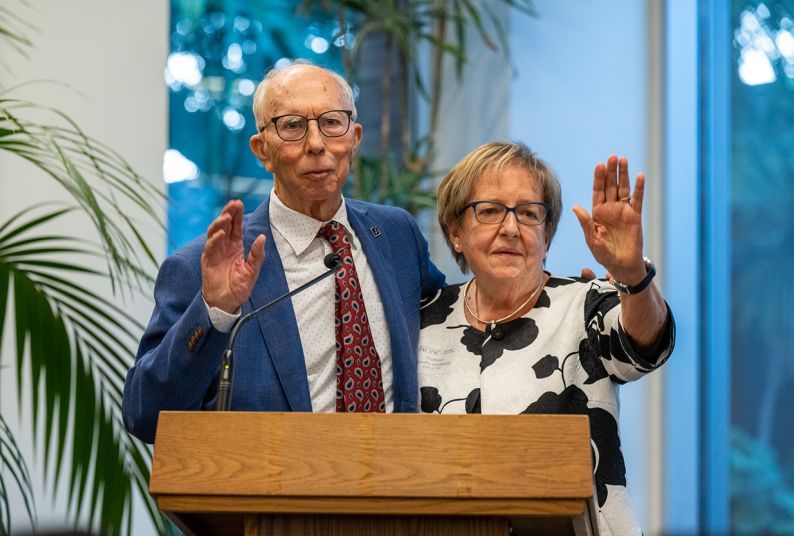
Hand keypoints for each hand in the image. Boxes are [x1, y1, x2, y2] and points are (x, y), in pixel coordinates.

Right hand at [201, 200, 265, 312]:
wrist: (227, 302)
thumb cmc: (239, 287)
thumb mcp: (252, 270)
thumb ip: (257, 255)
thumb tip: (262, 237)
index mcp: (235, 246)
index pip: (236, 227)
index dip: (237, 215)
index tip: (239, 203)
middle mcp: (224, 246)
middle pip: (225, 225)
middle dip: (228, 213)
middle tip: (233, 204)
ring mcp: (214, 252)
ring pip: (214, 232)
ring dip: (220, 223)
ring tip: (227, 216)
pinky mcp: (207, 261)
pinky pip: (209, 247)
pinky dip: (214, 240)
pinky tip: (221, 234)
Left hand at [572, 155, 645, 282]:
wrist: (621, 265)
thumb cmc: (604, 254)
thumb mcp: (591, 239)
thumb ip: (585, 223)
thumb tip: (576, 207)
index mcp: (597, 212)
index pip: (597, 191)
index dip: (598, 178)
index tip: (599, 165)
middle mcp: (610, 208)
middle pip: (610, 186)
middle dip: (610, 172)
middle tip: (612, 157)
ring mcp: (623, 211)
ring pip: (623, 189)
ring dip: (623, 175)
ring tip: (623, 160)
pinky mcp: (635, 216)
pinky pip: (637, 200)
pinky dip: (639, 188)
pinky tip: (639, 176)